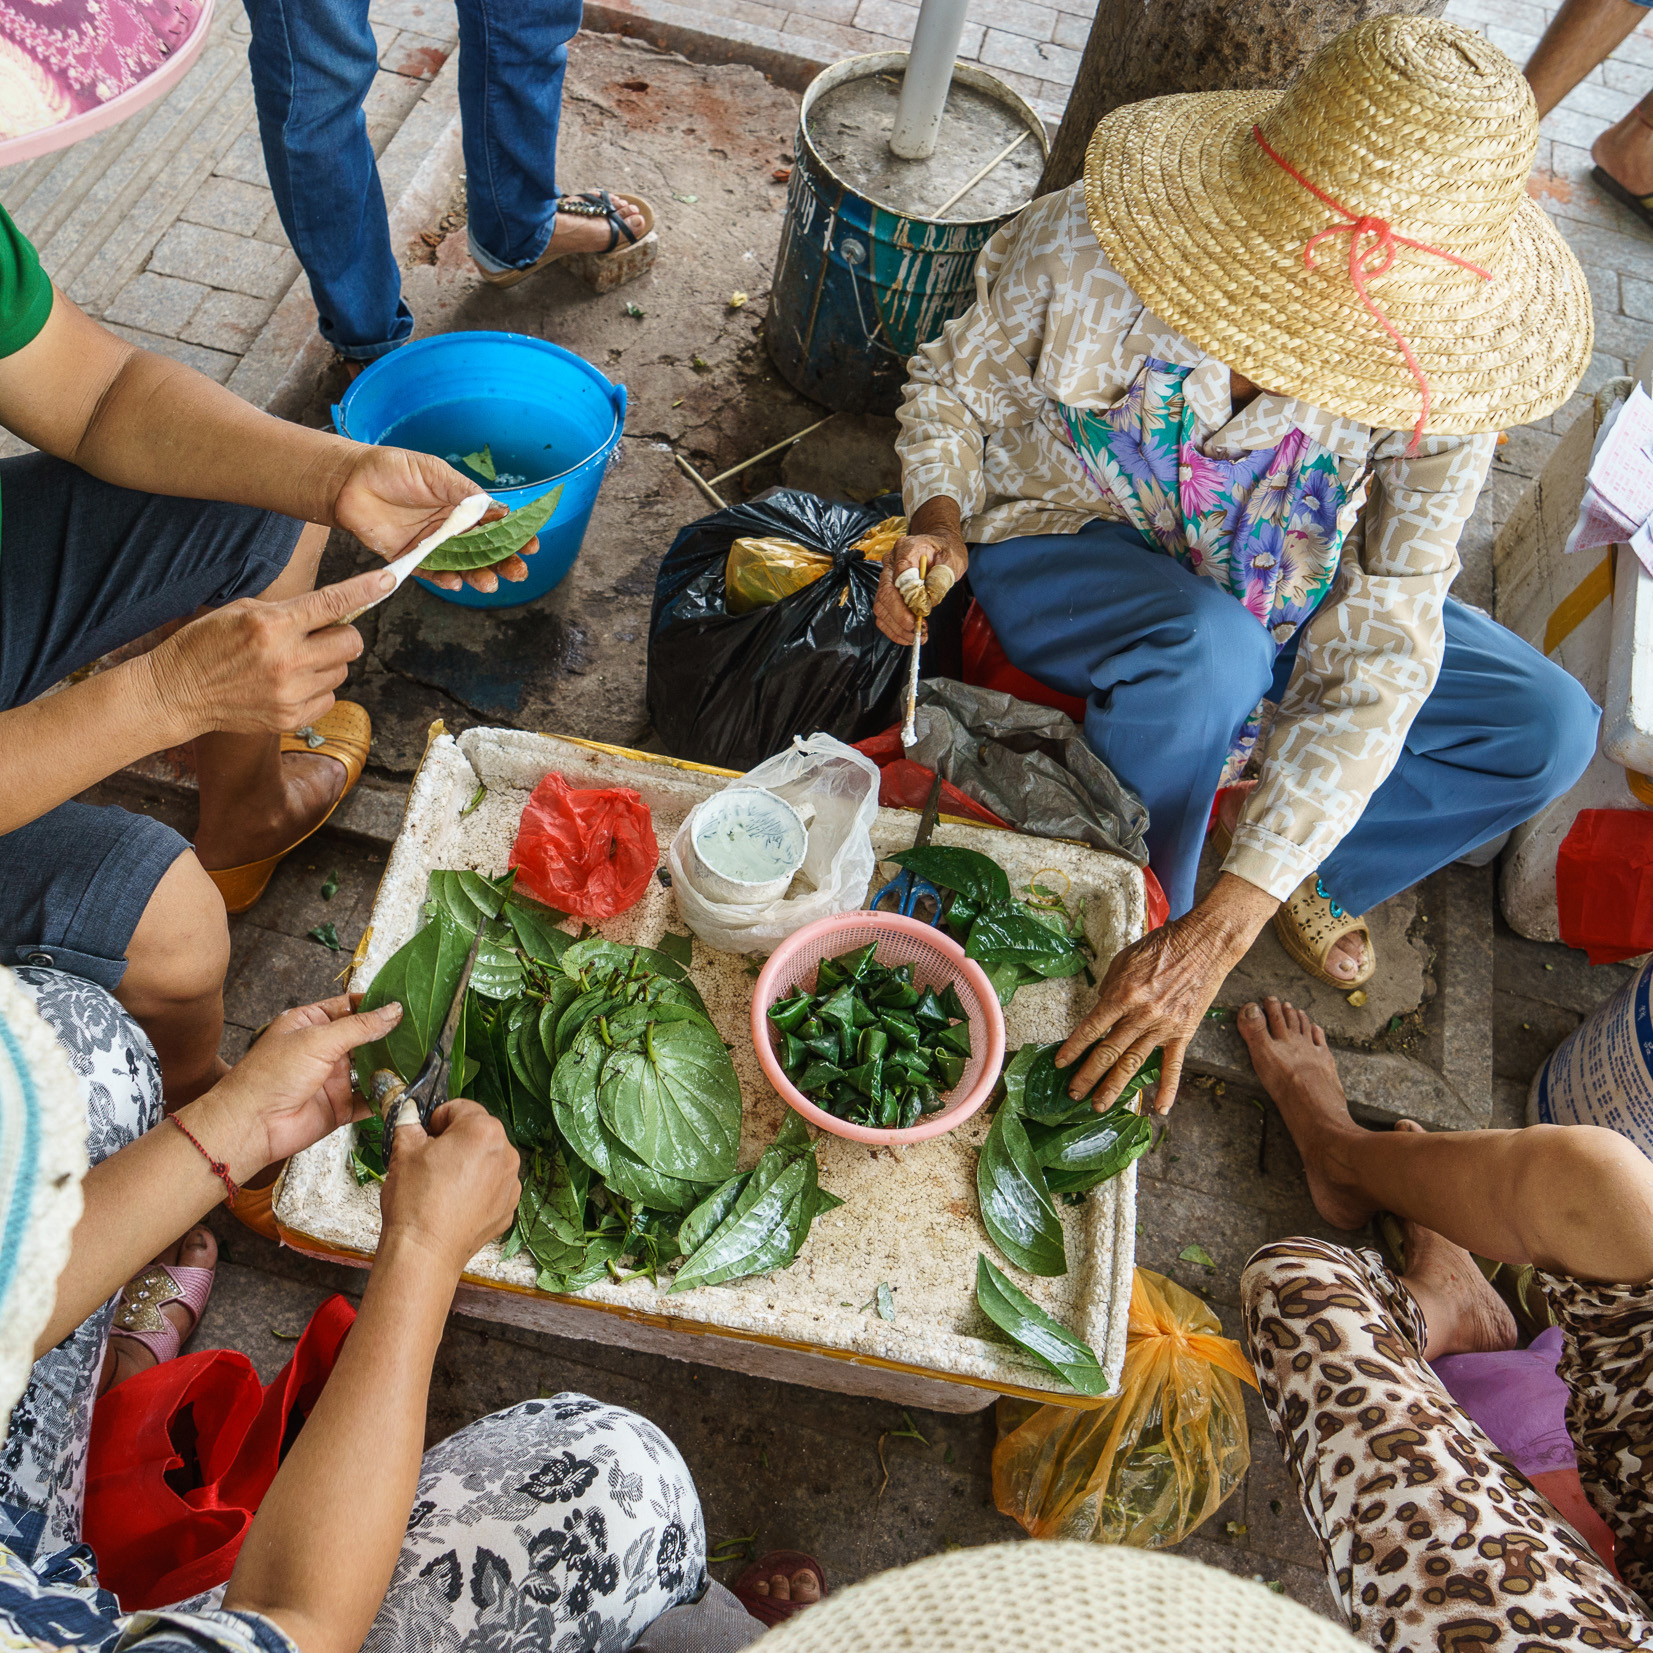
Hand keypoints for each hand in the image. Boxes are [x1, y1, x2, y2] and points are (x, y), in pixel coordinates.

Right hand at [146, 567, 392, 740]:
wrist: (178, 692)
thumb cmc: (207, 644)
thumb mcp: (243, 610)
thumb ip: (290, 611)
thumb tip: (333, 610)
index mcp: (273, 625)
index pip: (333, 603)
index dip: (366, 590)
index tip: (388, 579)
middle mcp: (287, 660)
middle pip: (350, 642)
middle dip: (340, 635)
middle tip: (318, 636)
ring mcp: (291, 693)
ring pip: (342, 671)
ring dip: (327, 663)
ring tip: (293, 662)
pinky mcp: (291, 717)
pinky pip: (329, 697)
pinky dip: (317, 689)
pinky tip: (289, 684)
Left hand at [187, 996, 400, 1179]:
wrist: (252, 1125)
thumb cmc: (269, 1076)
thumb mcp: (318, 1039)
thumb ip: (359, 1026)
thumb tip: (393, 1011)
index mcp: (310, 1024)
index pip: (349, 1006)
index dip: (375, 1003)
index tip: (403, 1001)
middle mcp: (323, 1050)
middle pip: (365, 1037)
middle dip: (389, 1035)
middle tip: (419, 1030)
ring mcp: (332, 1079)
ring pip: (371, 1068)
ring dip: (390, 1065)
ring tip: (419, 1057)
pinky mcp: (340, 1106)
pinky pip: (370, 1100)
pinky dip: (386, 1096)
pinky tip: (404, 1089)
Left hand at [329, 444, 539, 594]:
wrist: (350, 481)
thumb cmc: (392, 469)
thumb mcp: (435, 472)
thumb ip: (465, 493)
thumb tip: (500, 510)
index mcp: (462, 506)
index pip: (495, 525)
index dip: (514, 536)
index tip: (531, 545)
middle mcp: (450, 528)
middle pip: (484, 551)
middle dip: (504, 562)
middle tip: (519, 572)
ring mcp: (432, 545)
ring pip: (462, 567)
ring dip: (478, 576)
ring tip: (490, 583)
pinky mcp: (410, 559)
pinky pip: (431, 574)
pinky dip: (444, 580)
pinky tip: (456, 583)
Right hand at [379, 1100, 519, 1274]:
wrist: (425, 1252)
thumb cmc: (415, 1203)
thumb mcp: (403, 1152)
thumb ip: (408, 1122)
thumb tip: (407, 1110)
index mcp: (483, 1131)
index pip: (460, 1108)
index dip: (438, 1119)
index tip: (426, 1134)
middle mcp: (506, 1153)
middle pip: (477, 1133)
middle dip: (454, 1142)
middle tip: (429, 1161)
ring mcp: (510, 1182)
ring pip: (486, 1160)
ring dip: (467, 1164)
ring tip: (440, 1185)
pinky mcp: (508, 1207)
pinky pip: (492, 1186)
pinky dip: (476, 1189)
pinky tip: (453, 1202)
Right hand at [875, 531, 966, 645]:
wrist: (940, 548)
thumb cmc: (946, 553)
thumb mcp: (952, 561)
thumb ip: (939, 580)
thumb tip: (925, 603)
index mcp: (907, 548)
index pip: (900, 573)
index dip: (909, 597)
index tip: (924, 612)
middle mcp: (891, 562)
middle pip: (885, 593)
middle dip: (900, 617)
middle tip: (918, 630)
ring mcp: (886, 577)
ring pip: (880, 606)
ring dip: (896, 626)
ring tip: (916, 636)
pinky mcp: (886, 591)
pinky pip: (883, 613)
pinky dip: (894, 629)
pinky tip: (908, 635)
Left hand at [1055, 873, 1276, 1114]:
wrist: (1204, 945)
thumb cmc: (1161, 947)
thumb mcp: (1124, 960)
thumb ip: (1110, 988)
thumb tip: (1100, 1012)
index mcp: (1123, 994)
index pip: (1091, 1027)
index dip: (1074, 1048)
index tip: (1060, 1063)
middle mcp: (1141, 1014)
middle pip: (1109, 1052)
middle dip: (1088, 1075)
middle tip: (1073, 1093)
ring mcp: (1163, 1027)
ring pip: (1134, 1063)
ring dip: (1114, 1087)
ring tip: (1099, 1106)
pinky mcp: (1183, 1033)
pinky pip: (1173, 1065)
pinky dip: (1167, 1088)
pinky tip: (1159, 1108)